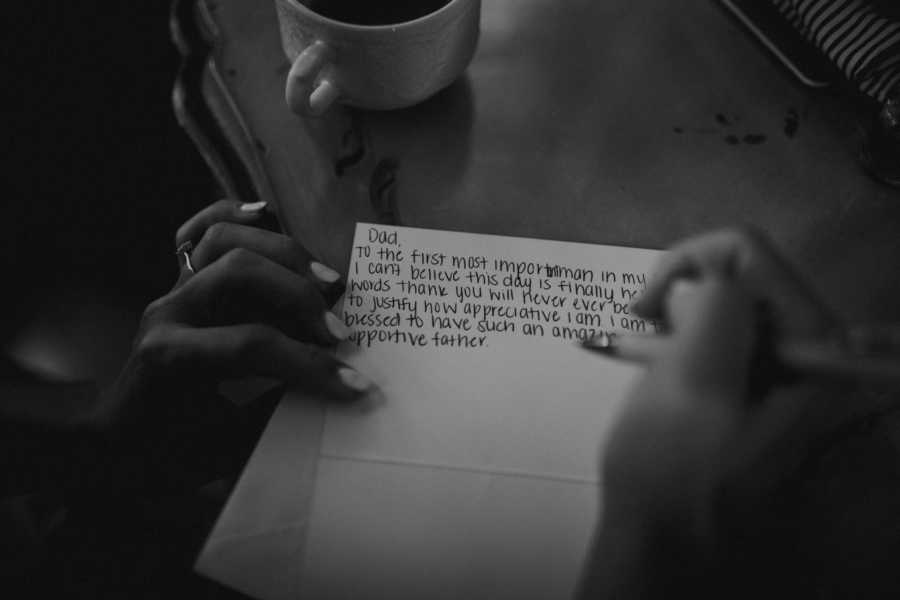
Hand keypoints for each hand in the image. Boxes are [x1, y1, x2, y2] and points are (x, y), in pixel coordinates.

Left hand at [85, 199, 368, 495]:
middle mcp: (169, 313)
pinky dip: (234, 215)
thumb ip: (275, 419)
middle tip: (340, 335)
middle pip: (240, 273)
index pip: (253, 345)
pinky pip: (201, 232)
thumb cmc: (162, 456)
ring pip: (225, 241)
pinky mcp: (180, 284)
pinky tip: (265, 213)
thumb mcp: (220, 452)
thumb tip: (337, 398)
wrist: (113, 443)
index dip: (311, 365)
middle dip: (299, 299)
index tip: (357, 386)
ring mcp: (172, 292)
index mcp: (170, 358)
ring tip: (327, 283)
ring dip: (283, 254)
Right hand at [582, 228, 842, 596]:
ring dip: (676, 315)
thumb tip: (700, 282)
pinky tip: (648, 353)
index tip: (648, 308)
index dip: (690, 265)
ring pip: (724, 301)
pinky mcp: (755, 379)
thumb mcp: (692, 388)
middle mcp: (810, 351)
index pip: (752, 255)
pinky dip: (677, 334)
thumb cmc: (673, 472)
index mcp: (813, 350)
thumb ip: (712, 313)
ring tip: (641, 348)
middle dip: (683, 292)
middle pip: (741, 274)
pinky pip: (716, 330)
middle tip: (643, 330)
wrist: (664, 539)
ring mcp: (783, 366)